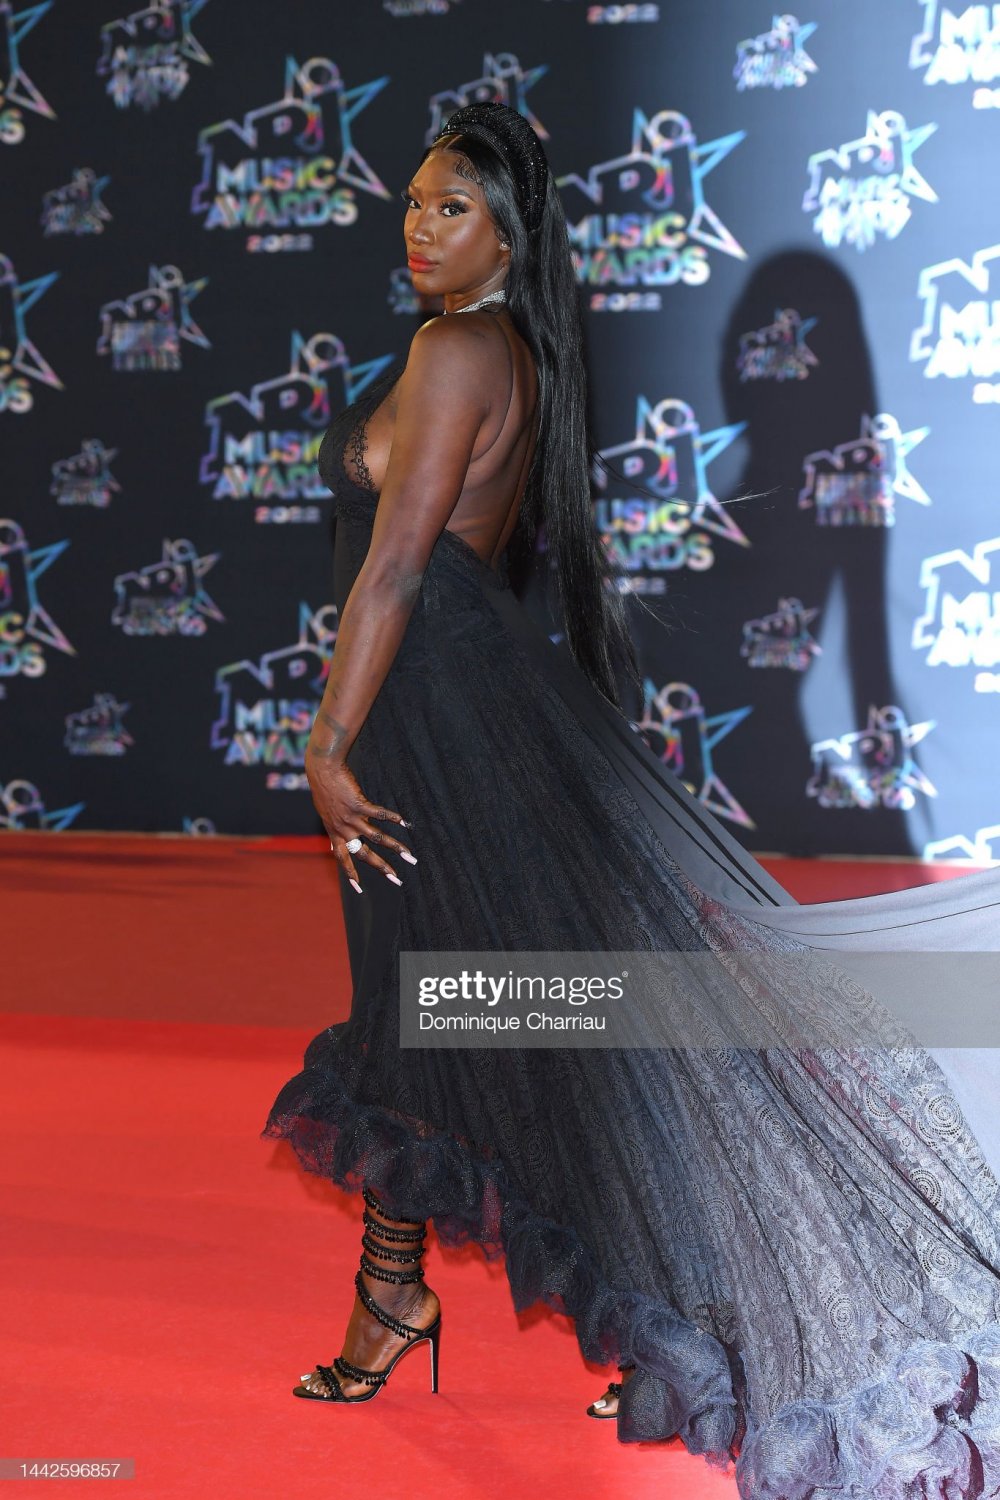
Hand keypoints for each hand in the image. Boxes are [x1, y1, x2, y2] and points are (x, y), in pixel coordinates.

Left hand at [306, 752, 414, 891]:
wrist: (322, 770)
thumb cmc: (324, 790)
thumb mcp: (325, 815)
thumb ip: (332, 832)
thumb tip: (331, 847)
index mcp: (334, 833)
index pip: (342, 859)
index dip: (350, 874)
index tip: (358, 889)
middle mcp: (343, 829)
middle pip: (364, 854)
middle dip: (382, 867)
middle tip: (396, 878)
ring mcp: (351, 817)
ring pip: (377, 837)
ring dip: (395, 847)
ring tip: (409, 854)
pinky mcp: (359, 804)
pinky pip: (379, 814)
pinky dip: (393, 818)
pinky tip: (404, 823)